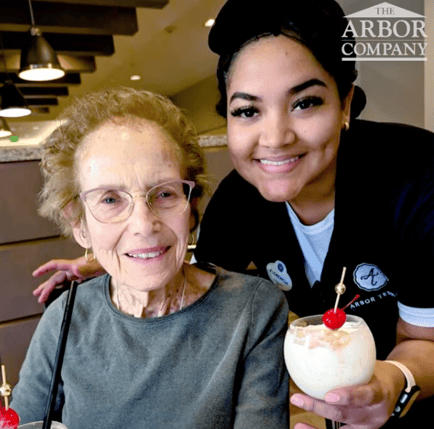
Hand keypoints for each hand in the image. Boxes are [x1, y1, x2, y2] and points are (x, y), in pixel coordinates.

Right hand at [32, 256, 104, 303]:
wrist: (113, 263)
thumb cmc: (104, 262)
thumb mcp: (95, 266)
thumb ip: (85, 268)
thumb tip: (75, 270)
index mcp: (74, 265)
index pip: (56, 265)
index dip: (44, 269)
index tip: (35, 274)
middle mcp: (73, 269)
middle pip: (56, 278)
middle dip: (46, 286)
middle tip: (38, 296)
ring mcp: (77, 273)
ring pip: (61, 282)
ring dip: (51, 289)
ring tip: (42, 297)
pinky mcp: (82, 278)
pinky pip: (68, 284)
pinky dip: (61, 289)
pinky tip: (58, 294)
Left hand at [290, 361, 404, 428]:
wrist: (395, 388)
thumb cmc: (376, 371)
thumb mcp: (368, 363)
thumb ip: (348, 358)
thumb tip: (317, 338)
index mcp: (379, 393)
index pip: (366, 395)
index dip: (348, 396)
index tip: (329, 395)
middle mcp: (375, 414)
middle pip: (346, 414)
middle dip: (320, 408)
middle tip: (299, 398)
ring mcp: (367, 426)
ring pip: (341, 427)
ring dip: (317, 425)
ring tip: (298, 423)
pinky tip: (303, 427)